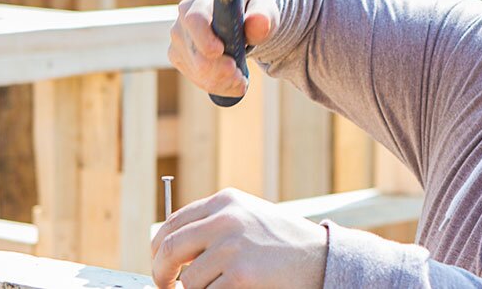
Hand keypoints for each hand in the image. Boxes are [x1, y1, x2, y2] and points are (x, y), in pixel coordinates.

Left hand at [150, 188, 326, 288]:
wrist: (322, 258)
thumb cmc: (286, 243)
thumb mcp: (249, 218)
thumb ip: (214, 225)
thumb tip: (172, 249)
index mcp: (225, 201)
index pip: (172, 222)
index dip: (158, 247)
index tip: (159, 263)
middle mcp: (225, 219)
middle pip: (169, 248)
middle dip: (161, 273)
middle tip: (164, 286)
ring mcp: (232, 247)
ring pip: (189, 280)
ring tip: (220, 287)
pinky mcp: (240, 275)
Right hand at [168, 0, 277, 97]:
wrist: (237, 17)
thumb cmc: (249, 9)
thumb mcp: (262, 7)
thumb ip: (262, 15)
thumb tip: (261, 23)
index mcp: (201, 1)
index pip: (195, 20)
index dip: (205, 39)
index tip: (220, 51)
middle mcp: (182, 20)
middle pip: (195, 54)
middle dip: (220, 70)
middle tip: (240, 74)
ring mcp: (178, 41)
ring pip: (197, 71)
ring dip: (223, 81)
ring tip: (240, 76)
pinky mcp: (179, 57)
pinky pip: (197, 80)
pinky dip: (219, 85)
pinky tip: (232, 79)